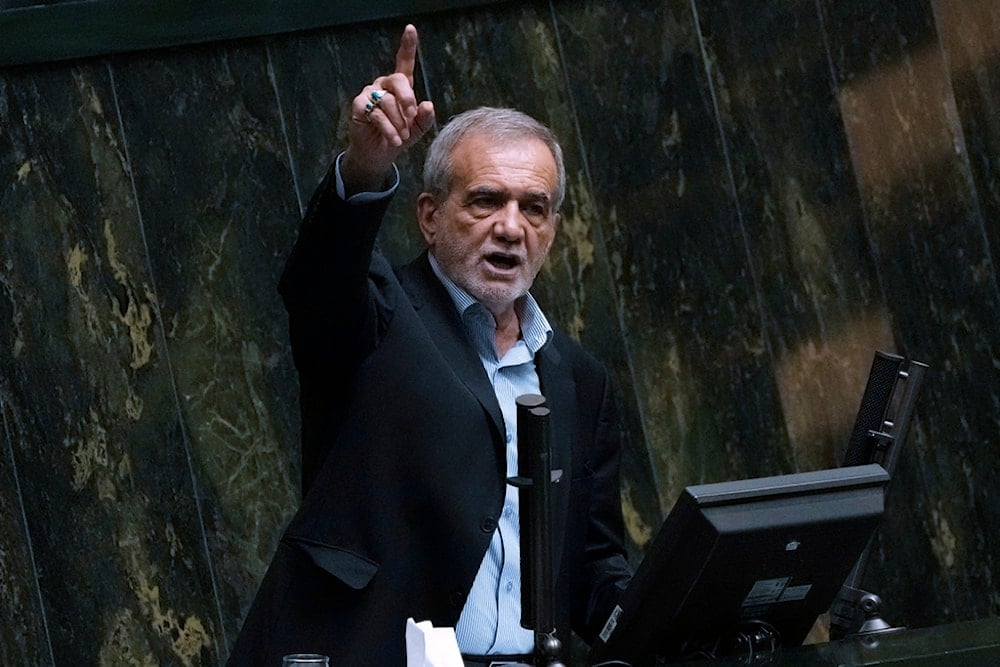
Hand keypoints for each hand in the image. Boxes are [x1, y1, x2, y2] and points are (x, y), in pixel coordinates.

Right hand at [341, 24, 435, 193]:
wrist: (379, 154)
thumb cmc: (399, 136)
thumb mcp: (418, 129)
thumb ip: (425, 117)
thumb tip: (428, 105)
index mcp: (400, 86)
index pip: (404, 62)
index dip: (407, 45)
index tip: (411, 29)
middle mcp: (384, 85)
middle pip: (398, 80)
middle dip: (408, 99)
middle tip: (413, 117)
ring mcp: (370, 94)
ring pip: (388, 102)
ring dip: (400, 122)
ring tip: (404, 136)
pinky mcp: (359, 106)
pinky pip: (377, 114)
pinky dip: (389, 129)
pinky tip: (395, 140)